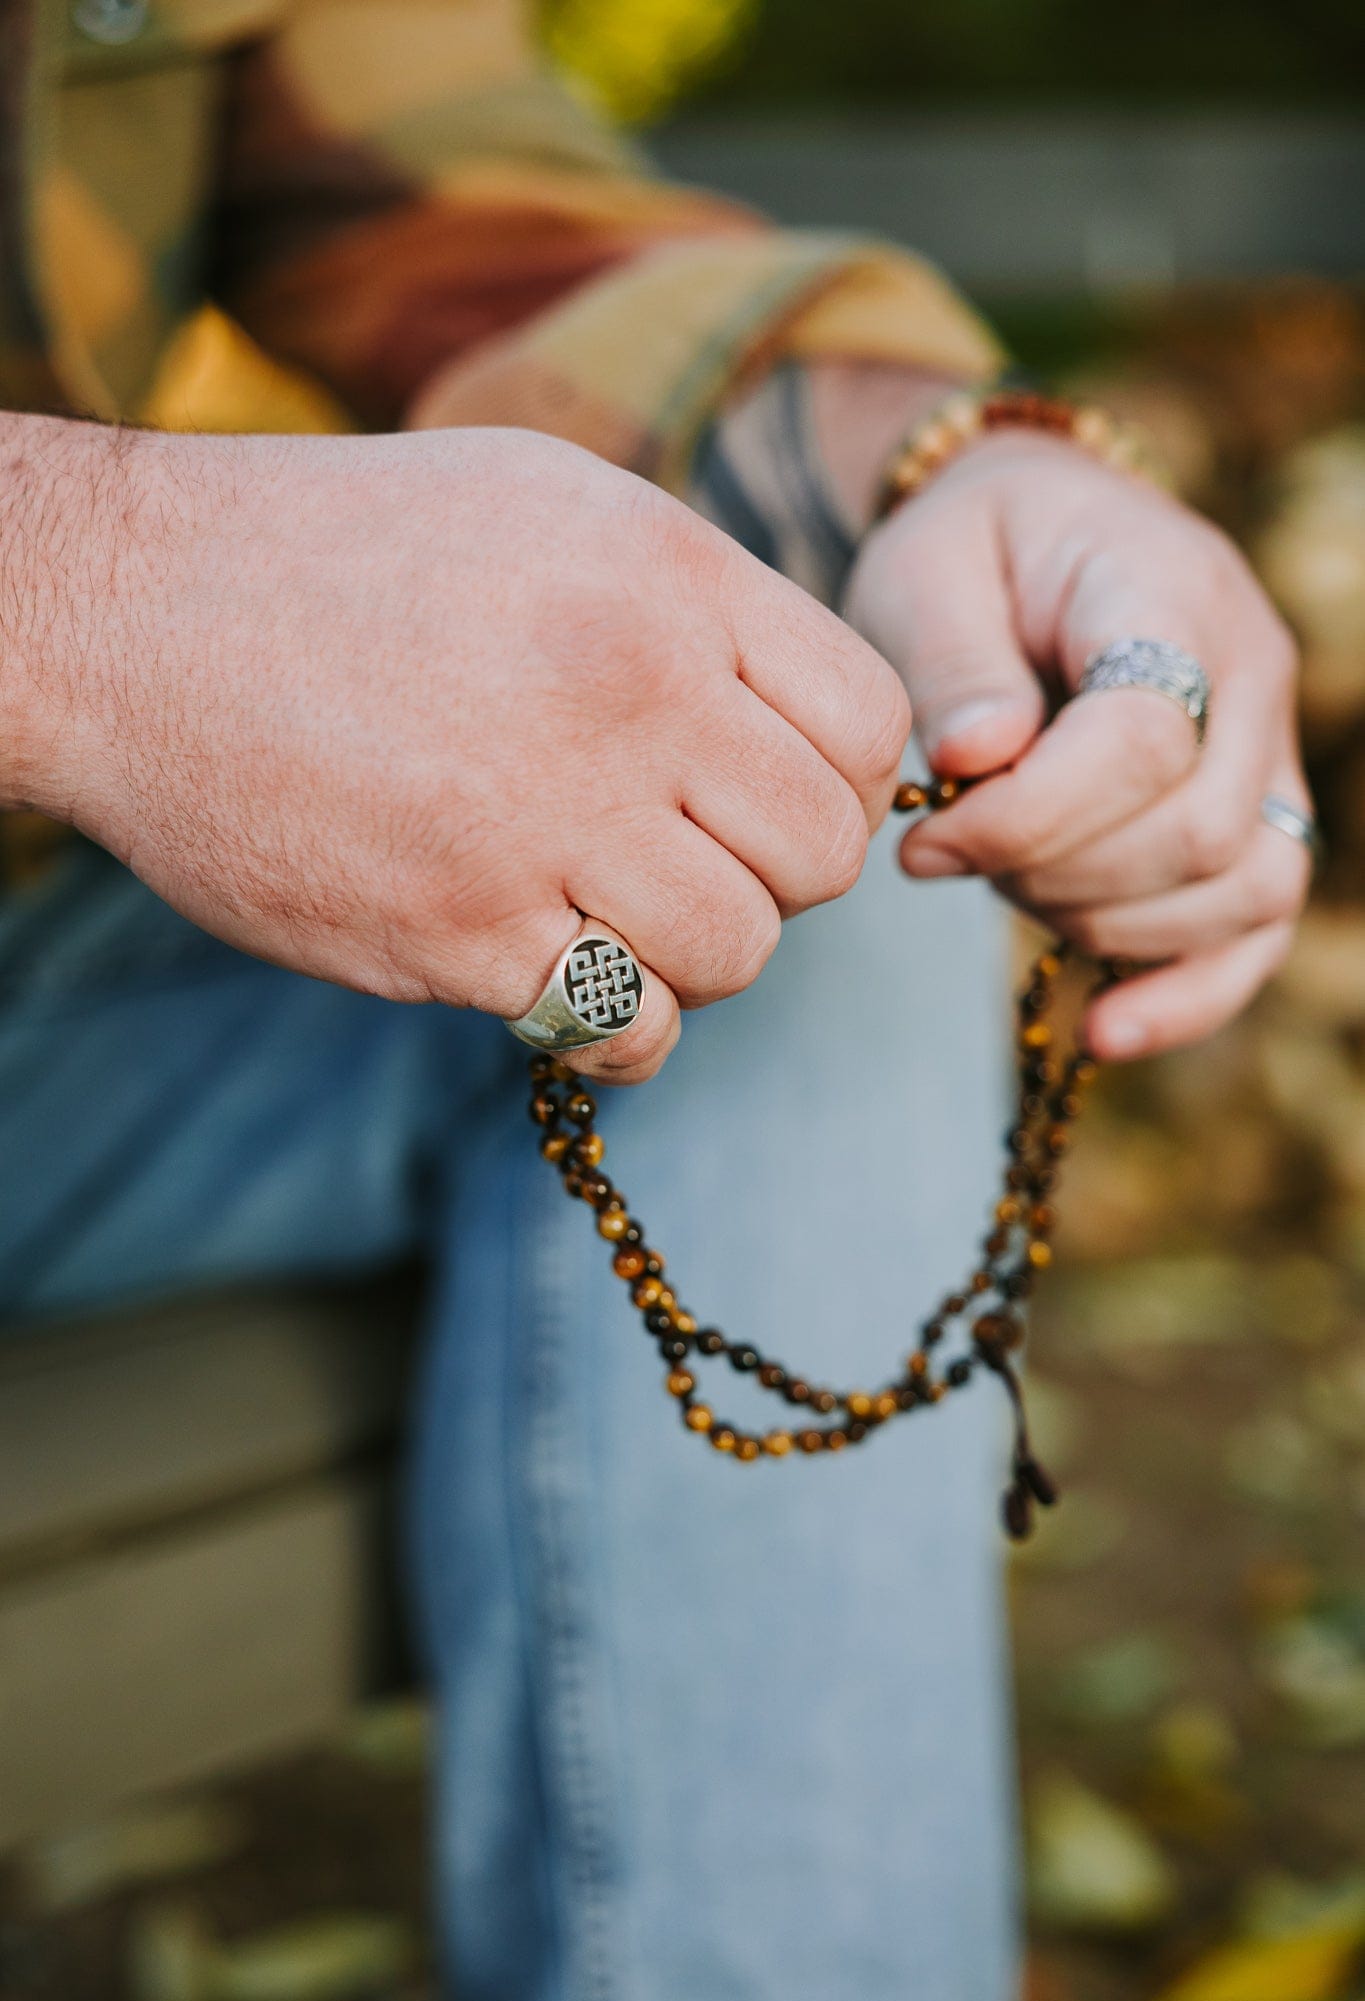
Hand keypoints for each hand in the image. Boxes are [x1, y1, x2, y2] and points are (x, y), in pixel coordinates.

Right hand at [7, 418, 907, 1082]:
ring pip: (737, 954)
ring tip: (619, 920)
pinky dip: (621, 1028)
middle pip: (818, 854)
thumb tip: (799, 718)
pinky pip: (628, 1029)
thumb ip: (695, 600)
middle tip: (686, 861)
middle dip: (772, 877)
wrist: (134, 614)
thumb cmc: (346, 553)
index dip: (839, 780)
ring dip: (696, 959)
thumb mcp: (547, 505)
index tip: (767, 795)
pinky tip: (567, 980)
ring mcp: (541, 819)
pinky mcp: (457, 931)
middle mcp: (626, 693)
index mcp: (666, 578)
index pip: (868, 723)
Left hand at [844, 429, 1309, 1059]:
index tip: (926, 838)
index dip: (1029, 816)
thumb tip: (982, 756)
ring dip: (1104, 924)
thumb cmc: (968, 553)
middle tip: (953, 854)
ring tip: (1004, 884)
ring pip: (1243, 892)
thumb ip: (954, 664)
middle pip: (1197, 834)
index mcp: (1173, 593)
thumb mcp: (926, 573)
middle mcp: (1251, 675)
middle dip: (1055, 875)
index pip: (1144, 740)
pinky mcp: (1254, 821)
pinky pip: (1257, 932)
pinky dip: (1186, 995)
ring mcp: (1268, 754)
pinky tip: (1103, 1029)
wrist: (1026, 536)